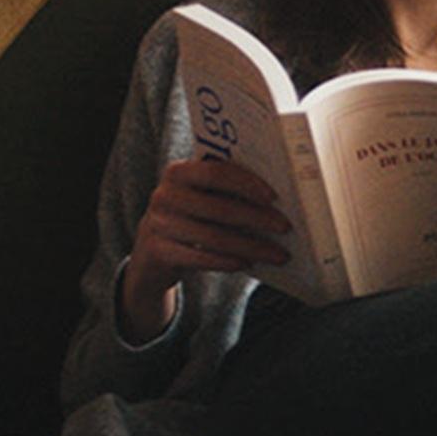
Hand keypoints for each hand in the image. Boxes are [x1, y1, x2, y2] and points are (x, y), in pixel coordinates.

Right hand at [119, 158, 290, 341]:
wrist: (151, 250)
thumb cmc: (190, 216)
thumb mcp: (199, 196)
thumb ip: (225, 188)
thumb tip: (275, 200)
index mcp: (177, 172)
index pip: (216, 172)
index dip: (247, 184)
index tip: (275, 197)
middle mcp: (164, 196)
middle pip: (219, 207)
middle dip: (257, 218)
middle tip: (285, 227)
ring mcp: (158, 225)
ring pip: (213, 237)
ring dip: (251, 247)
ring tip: (277, 254)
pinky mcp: (158, 253)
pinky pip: (200, 258)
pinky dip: (228, 262)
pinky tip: (248, 263)